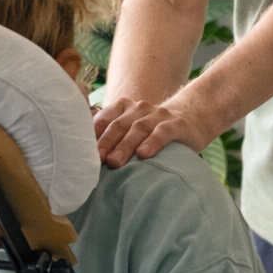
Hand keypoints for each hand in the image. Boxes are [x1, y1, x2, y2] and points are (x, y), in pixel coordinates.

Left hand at [94, 91, 214, 168]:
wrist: (192, 119)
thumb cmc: (154, 131)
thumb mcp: (132, 131)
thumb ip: (113, 139)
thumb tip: (84, 161)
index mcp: (124, 109)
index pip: (104, 119)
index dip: (92, 135)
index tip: (80, 153)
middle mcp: (139, 109)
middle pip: (118, 125)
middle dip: (105, 143)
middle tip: (95, 161)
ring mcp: (158, 116)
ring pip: (138, 128)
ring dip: (125, 146)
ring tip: (114, 163)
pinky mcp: (176, 125)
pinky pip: (163, 132)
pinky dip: (153, 142)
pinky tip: (144, 154)